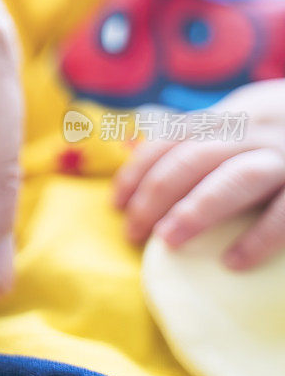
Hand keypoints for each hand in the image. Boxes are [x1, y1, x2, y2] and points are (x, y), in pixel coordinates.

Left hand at [115, 80, 284, 269]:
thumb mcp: (248, 113)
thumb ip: (206, 131)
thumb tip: (141, 150)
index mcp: (233, 114)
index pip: (171, 138)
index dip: (138, 170)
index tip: (117, 202)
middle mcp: (258, 129)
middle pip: (193, 159)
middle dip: (154, 195)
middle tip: (131, 232)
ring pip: (234, 178)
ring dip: (195, 210)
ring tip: (166, 242)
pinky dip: (258, 237)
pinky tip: (232, 262)